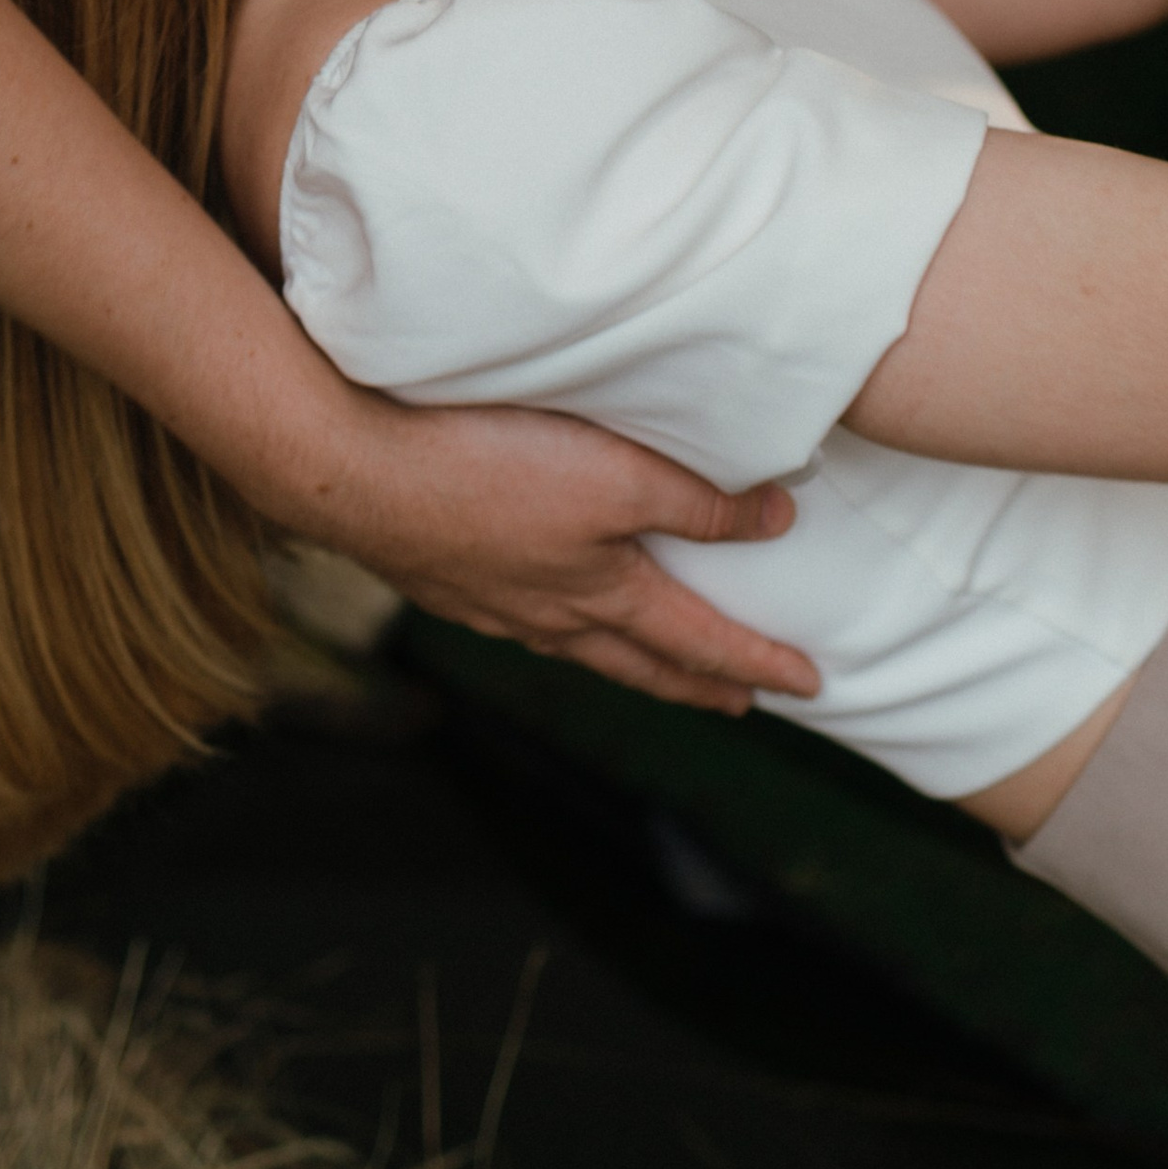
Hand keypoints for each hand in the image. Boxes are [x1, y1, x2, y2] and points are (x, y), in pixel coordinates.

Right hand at [308, 392, 819, 716]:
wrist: (356, 469)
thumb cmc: (489, 464)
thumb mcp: (618, 473)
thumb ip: (699, 501)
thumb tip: (776, 522)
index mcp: (604, 593)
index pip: (701, 640)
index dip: (760, 661)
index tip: (812, 684)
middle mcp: (551, 613)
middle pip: (642, 662)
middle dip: (696, 683)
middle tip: (740, 704)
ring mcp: (492, 602)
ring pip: (580, 646)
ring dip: (629, 661)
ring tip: (651, 664)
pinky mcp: (445, 577)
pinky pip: (525, 623)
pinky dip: (560, 632)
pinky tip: (543, 612)